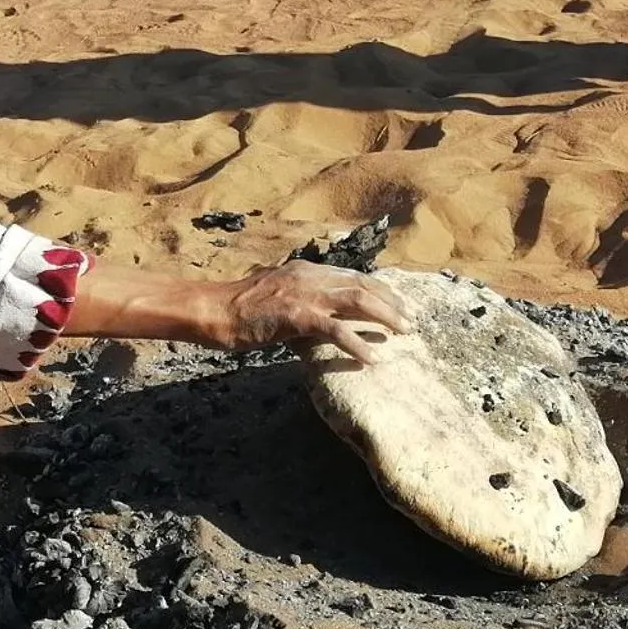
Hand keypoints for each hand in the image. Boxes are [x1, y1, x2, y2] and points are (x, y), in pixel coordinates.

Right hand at [212, 262, 412, 364]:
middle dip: (392, 302)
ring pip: (357, 301)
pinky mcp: (297, 316)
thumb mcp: (275, 292)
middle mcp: (310, 277)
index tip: (399, 302)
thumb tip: (319, 309)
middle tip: (412, 319)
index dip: (381, 289)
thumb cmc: (240, 307)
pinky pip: (336, 329)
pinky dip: (357, 343)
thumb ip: (299, 294)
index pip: (353, 276)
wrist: (215, 310)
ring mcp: (304, 295)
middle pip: (363, 285)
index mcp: (306, 270)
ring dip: (386, 317)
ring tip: (404, 333)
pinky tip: (371, 358)